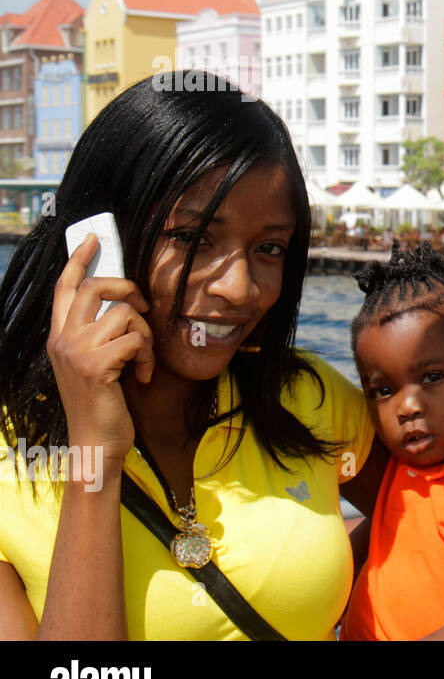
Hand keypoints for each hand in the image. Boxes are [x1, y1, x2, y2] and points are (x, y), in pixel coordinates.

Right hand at [47, 234, 155, 461]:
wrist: (95, 441)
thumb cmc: (101, 402)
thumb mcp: (92, 362)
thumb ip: (96, 334)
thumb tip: (124, 304)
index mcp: (59, 336)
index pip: (65, 288)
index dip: (79, 260)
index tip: (92, 238)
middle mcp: (62, 339)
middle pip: (97, 287)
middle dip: (128, 289)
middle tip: (141, 307)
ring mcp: (76, 351)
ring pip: (124, 314)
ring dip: (145, 335)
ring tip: (142, 359)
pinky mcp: (96, 365)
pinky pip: (135, 340)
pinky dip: (148, 357)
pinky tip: (143, 376)